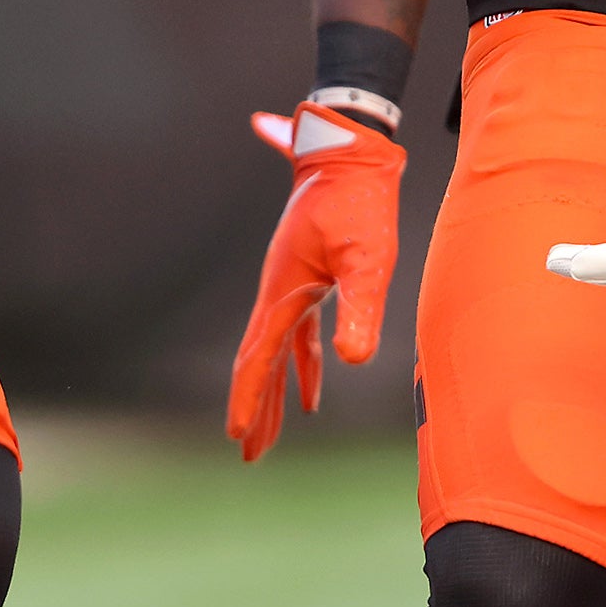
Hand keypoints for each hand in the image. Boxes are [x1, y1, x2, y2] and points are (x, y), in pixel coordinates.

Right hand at [226, 102, 405, 460]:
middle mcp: (278, 292)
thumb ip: (361, 305)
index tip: (238, 435)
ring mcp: (290, 286)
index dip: (248, 398)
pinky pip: (298, 335)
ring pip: (276, 352)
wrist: (349, 153)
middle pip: (258, 361)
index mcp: (283, 291)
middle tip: (248, 452)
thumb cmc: (359, 202)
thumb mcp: (368, 257)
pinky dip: (302, 365)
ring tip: (267, 436)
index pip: (257, 356)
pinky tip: (314, 391)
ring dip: (274, 392)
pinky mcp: (308, 280)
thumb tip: (354, 360)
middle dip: (255, 407)